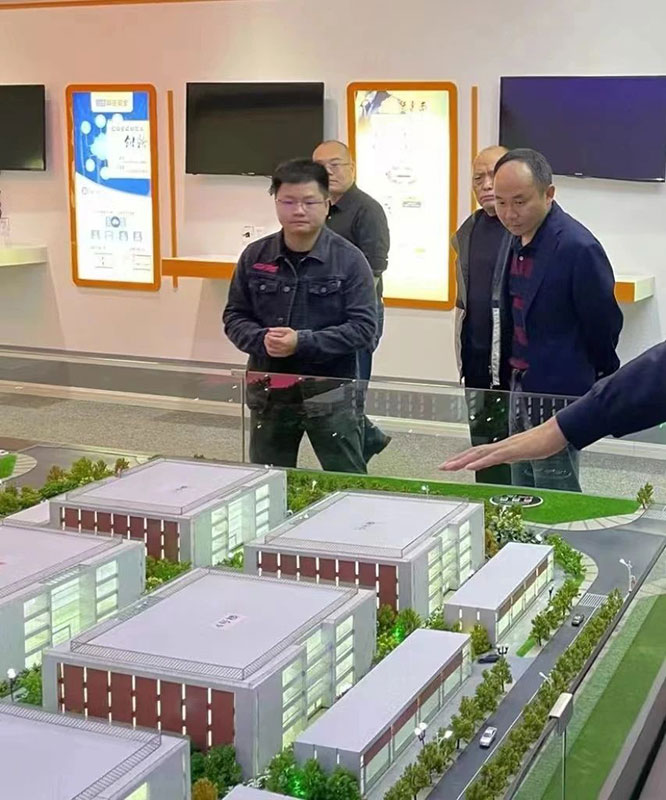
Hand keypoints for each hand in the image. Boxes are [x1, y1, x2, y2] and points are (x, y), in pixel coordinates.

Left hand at [264, 327, 297, 356]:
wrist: (300, 343)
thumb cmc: (294, 336)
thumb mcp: (287, 330)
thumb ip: (278, 329)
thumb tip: (269, 329)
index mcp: (284, 341)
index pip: (272, 339)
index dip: (268, 336)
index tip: (267, 334)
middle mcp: (282, 348)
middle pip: (270, 345)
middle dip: (266, 340)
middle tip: (266, 337)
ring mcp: (282, 352)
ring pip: (270, 350)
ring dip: (266, 345)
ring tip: (267, 341)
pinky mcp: (282, 355)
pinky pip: (272, 354)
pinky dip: (269, 350)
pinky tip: (269, 346)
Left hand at [439, 416, 568, 471]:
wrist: (557, 432)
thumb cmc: (544, 441)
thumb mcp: (524, 452)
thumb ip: (513, 455)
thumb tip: (506, 459)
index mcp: (502, 448)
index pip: (478, 453)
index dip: (463, 458)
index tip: (451, 464)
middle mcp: (500, 446)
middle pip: (473, 452)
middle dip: (456, 460)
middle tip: (441, 467)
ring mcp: (506, 447)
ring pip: (479, 454)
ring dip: (462, 461)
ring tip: (449, 467)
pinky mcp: (512, 450)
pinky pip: (493, 458)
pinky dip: (480, 462)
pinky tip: (469, 467)